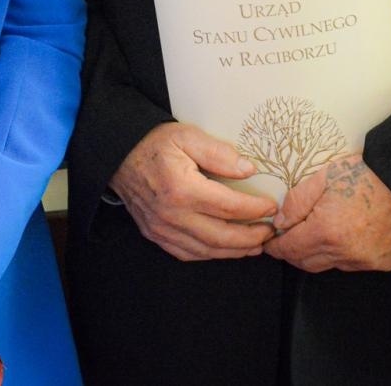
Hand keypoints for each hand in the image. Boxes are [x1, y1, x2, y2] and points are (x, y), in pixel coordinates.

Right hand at [110, 122, 277, 260]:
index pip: (229, 207)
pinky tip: (224, 248)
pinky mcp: (155, 234)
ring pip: (206, 250)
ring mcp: (162, 228)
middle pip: (221, 236)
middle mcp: (172, 215)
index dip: (255, 210)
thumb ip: (219, 153)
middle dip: (251, 238)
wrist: (118, 156)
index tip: (271, 207)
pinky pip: (187, 253)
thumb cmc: (154, 144)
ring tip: (254, 245)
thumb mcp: (188, 136)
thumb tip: (248, 170)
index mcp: (183, 189)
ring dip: (234, 251)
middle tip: (269, 233)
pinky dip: (210, 255)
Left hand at [263, 154, 390, 271]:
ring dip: (318, 253)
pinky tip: (344, 235)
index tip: (269, 241)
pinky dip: (343, 254)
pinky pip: (353, 264)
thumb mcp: (324, 177)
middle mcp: (345, 253)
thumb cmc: (368, 173)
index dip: (275, 246)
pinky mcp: (383, 263)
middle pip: (306, 262)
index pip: (290, 250)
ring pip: (329, 264)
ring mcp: (365, 261)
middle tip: (288, 236)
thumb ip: (297, 202)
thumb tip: (280, 223)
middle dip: (293, 251)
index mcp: (326, 232)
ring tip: (317, 232)